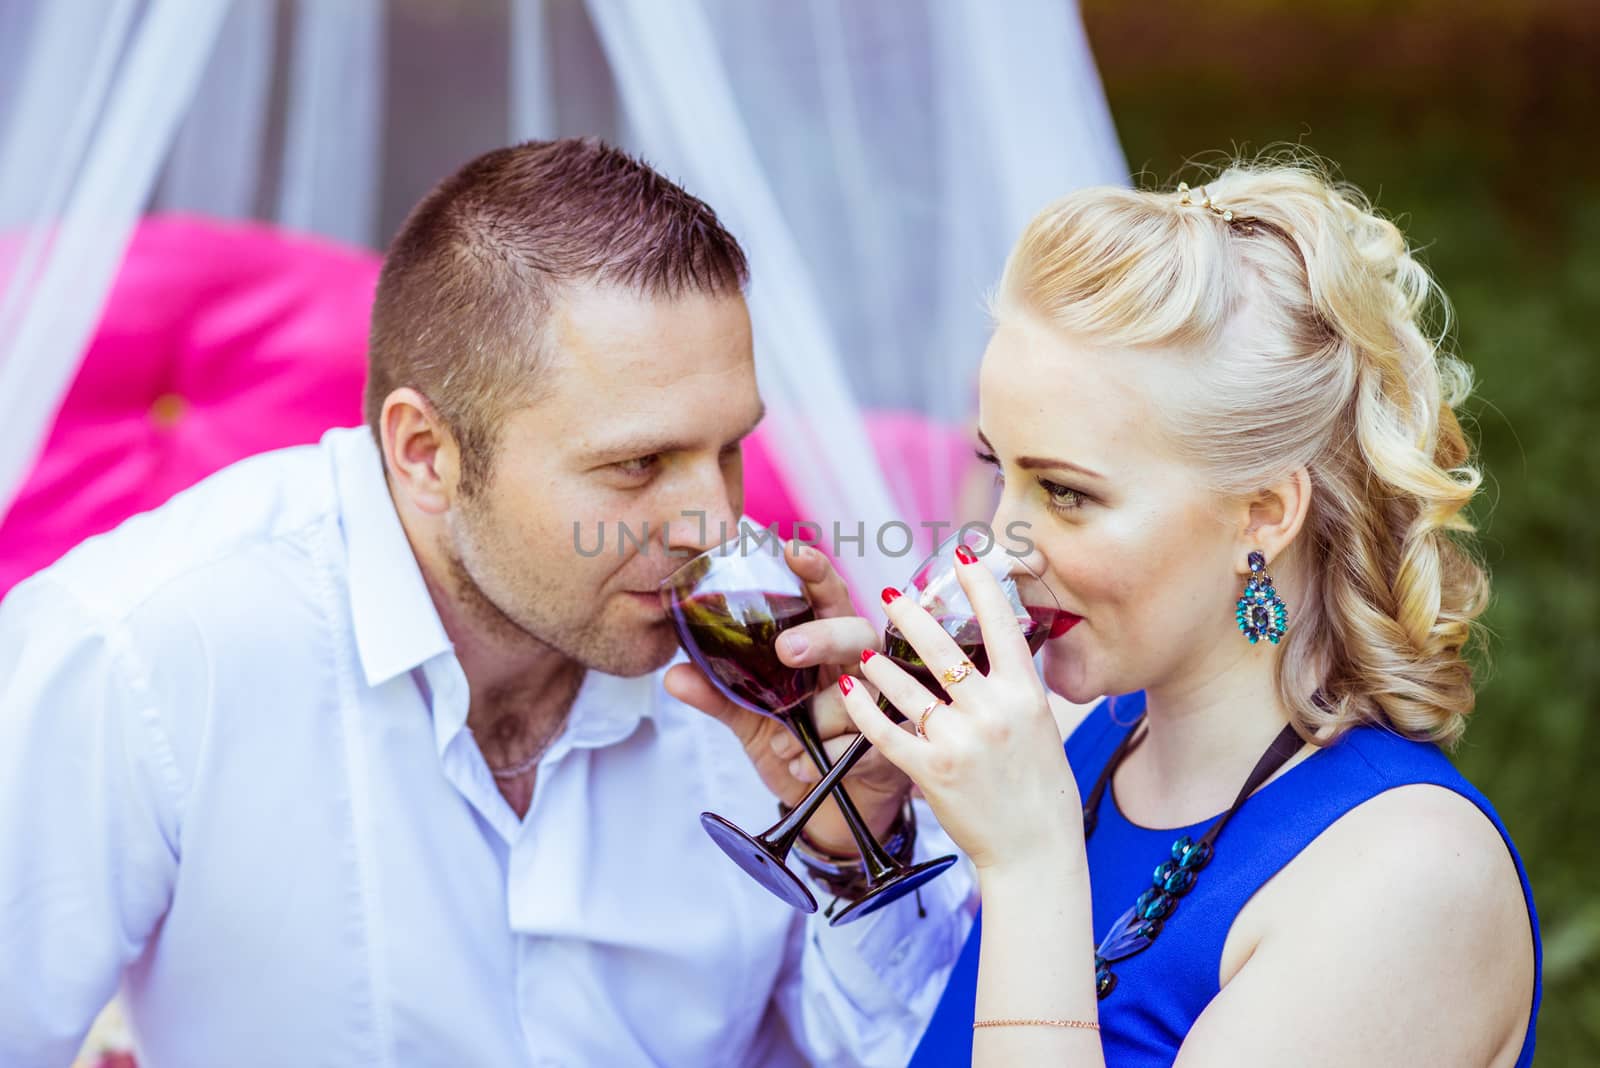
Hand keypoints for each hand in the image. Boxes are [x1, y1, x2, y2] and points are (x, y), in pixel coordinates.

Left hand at [664, 543, 910, 852]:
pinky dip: (824, 754)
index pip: (825, 595)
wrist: (828, 809)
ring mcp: (879, 702)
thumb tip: (672, 675)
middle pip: (855, 631)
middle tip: (785, 651)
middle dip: (822, 637)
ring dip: (814, 719)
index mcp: (826, 644)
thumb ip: (718, 695)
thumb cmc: (797, 747)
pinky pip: (861, 740)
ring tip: (782, 743)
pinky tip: (801, 765)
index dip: (814, 570)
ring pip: (857, 691)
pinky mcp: (890, 742)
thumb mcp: (750, 720)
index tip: (792, 550)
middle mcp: (857, 664)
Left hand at [836, 548, 1084, 872]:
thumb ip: (1014, 688)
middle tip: (889, 595)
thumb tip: (993, 651)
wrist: (1035, 850)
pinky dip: (863, 708)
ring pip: (907, 688)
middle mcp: (995, 712)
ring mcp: (961, 742)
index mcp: (1027, 695)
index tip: (962, 554)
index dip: (981, 585)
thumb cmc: (1040, 788)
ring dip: (880, 664)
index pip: (1002, 626)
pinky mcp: (931, 771)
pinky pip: (886, 731)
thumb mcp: (1041, 727)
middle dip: (911, 615)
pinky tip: (851, 688)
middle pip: (943, 649)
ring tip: (865, 649)